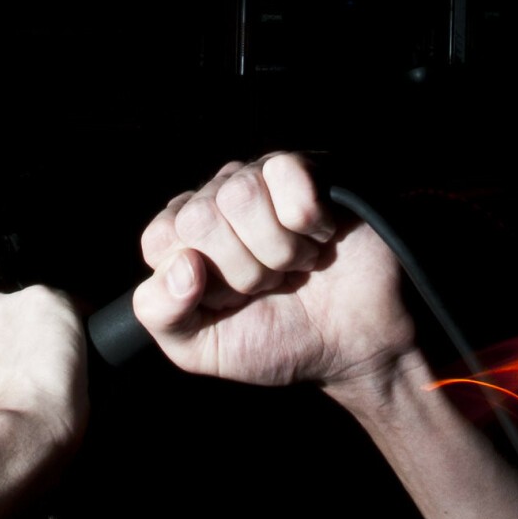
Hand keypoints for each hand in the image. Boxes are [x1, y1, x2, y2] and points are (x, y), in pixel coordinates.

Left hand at [0, 284, 87, 452]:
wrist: (13, 442)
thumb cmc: (55, 414)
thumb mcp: (87, 370)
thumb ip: (65, 345)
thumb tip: (55, 355)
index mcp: (43, 300)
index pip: (49, 306)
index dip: (53, 332)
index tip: (54, 353)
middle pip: (6, 316)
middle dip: (13, 339)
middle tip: (24, 375)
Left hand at [131, 153, 412, 392]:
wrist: (358, 344)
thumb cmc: (278, 339)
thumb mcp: (201, 349)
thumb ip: (161, 315)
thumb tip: (181, 264)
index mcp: (179, 238)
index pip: (159, 240)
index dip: (199, 283)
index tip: (231, 302)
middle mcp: (213, 200)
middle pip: (199, 218)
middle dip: (242, 272)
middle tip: (271, 285)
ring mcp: (259, 180)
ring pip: (242, 195)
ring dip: (279, 251)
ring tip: (297, 266)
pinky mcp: (306, 169)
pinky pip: (287, 175)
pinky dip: (309, 221)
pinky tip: (320, 236)